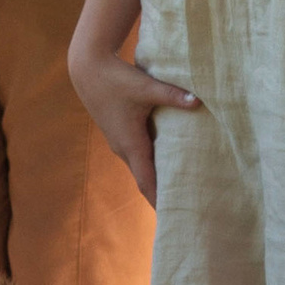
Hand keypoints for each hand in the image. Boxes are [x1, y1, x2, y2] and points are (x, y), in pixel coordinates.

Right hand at [69, 44, 198, 210]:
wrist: (87, 67)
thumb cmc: (116, 79)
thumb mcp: (146, 87)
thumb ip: (172, 95)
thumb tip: (197, 101)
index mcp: (131, 144)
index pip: (147, 182)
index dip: (159, 201)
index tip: (173, 217)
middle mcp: (123, 148)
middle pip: (145, 179)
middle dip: (162, 193)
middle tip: (185, 206)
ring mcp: (119, 141)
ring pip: (140, 166)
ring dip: (156, 177)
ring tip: (177, 187)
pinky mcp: (118, 131)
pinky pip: (137, 155)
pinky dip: (150, 163)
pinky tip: (165, 159)